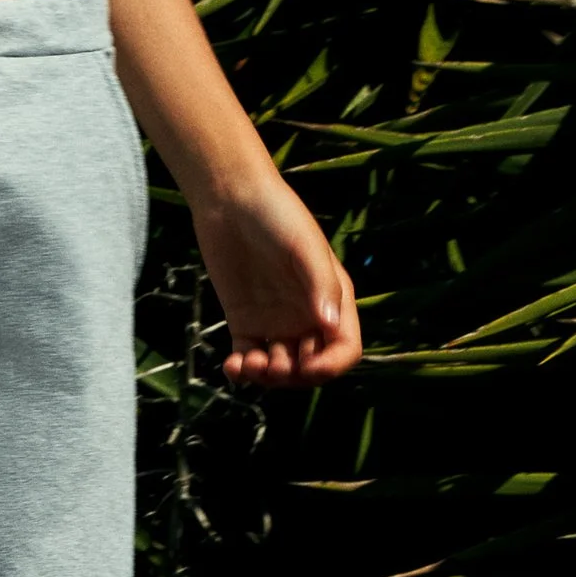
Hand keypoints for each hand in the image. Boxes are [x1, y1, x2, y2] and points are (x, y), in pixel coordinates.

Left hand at [196, 170, 362, 386]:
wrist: (230, 198)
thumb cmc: (277, 215)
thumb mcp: (305, 247)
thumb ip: (321, 286)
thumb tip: (330, 328)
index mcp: (333, 299)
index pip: (344, 349)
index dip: (331, 366)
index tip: (307, 367)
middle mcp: (308, 316)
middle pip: (312, 367)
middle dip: (296, 376)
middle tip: (273, 365)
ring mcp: (276, 321)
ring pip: (280, 369)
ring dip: (269, 378)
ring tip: (250, 364)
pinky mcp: (245, 321)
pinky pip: (248, 359)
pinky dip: (243, 371)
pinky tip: (233, 367)